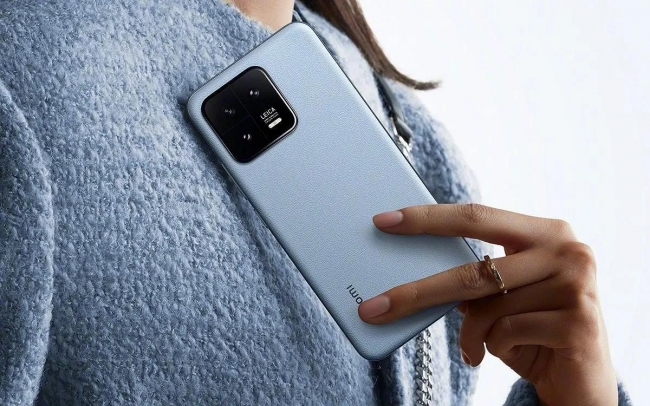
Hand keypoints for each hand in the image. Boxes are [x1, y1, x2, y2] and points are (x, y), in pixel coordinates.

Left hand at [358, 204, 617, 405]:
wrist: (582, 379)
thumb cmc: (533, 329)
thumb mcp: (503, 295)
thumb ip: (474, 276)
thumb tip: (410, 270)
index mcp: (545, 232)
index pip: (476, 216)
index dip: (428, 219)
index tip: (383, 221)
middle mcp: (567, 250)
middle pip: (472, 269)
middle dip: (416, 291)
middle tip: (374, 307)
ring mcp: (576, 285)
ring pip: (487, 308)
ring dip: (471, 335)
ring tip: (476, 348)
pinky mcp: (578, 322)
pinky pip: (506, 333)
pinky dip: (494, 348)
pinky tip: (511, 352)